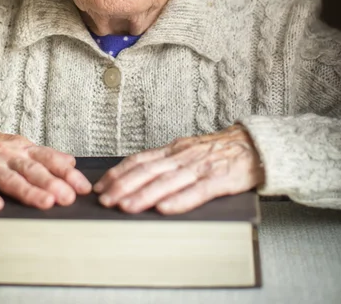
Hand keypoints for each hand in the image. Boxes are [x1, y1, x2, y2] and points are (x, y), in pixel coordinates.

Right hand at [0, 125, 91, 211]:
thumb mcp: (21, 146)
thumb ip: (45, 155)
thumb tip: (72, 162)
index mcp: (24, 148)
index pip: (49, 159)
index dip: (67, 173)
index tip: (83, 187)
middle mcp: (9, 154)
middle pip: (33, 170)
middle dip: (52, 183)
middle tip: (68, 198)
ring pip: (11, 179)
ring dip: (28, 191)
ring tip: (45, 202)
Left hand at [93, 125, 264, 213]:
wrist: (254, 145)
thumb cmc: (219, 152)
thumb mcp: (188, 151)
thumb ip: (167, 162)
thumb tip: (137, 177)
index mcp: (174, 150)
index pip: (139, 160)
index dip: (118, 173)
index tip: (101, 186)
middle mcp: (183, 157)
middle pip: (147, 171)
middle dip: (123, 186)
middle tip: (105, 200)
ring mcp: (201, 167)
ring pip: (167, 182)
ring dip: (143, 195)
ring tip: (125, 207)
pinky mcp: (220, 179)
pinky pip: (197, 191)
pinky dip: (179, 200)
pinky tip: (164, 209)